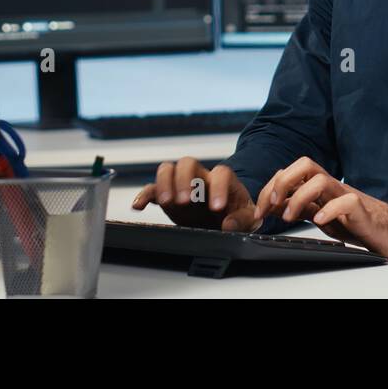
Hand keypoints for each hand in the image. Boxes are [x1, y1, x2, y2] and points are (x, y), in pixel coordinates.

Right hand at [132, 158, 260, 231]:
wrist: (223, 219)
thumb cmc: (237, 215)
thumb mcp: (248, 220)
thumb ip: (242, 220)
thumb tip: (228, 225)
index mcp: (223, 180)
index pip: (220, 174)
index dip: (218, 188)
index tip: (216, 208)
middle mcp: (201, 177)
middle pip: (188, 163)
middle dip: (184, 180)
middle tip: (184, 202)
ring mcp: (182, 184)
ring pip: (169, 169)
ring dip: (165, 183)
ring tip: (167, 202)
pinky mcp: (168, 196)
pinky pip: (152, 189)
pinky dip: (144, 195)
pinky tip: (138, 206)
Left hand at [255, 157, 387, 258]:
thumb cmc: (356, 222)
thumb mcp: (320, 214)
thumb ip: (299, 206)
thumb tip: (272, 204)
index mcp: (319, 186)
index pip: (290, 172)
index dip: (270, 187)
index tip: (259, 210)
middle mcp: (331, 186)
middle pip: (305, 164)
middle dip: (282, 182)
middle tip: (270, 205)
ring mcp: (346, 194)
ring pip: (320, 179)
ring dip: (299, 197)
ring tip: (290, 217)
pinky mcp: (360, 209)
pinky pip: (345, 201)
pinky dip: (328, 210)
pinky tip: (319, 221)